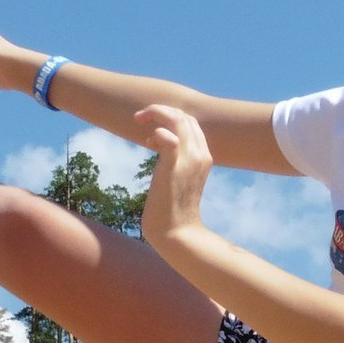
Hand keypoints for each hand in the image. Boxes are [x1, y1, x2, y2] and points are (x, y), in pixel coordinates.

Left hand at [135, 105, 212, 248]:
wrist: (176, 232)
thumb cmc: (172, 209)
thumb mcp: (175, 178)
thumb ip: (172, 160)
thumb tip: (158, 143)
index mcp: (204, 157)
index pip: (191, 124)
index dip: (170, 118)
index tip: (153, 129)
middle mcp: (201, 155)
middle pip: (185, 116)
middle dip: (161, 110)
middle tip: (140, 118)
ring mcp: (190, 159)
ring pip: (178, 120)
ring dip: (156, 114)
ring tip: (139, 119)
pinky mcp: (175, 166)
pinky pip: (169, 137)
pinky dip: (157, 133)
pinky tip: (148, 143)